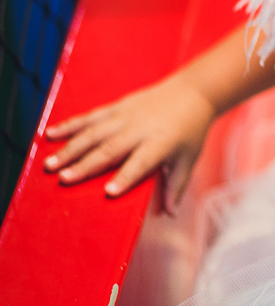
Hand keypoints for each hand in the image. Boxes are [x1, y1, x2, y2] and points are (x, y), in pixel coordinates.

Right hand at [43, 74, 216, 212]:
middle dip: (86, 165)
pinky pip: (90, 116)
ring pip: (94, 132)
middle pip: (110, 149)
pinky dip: (69, 125)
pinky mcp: (118, 106)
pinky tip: (49, 134)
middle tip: (64, 179)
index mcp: (161, 143)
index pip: (141, 163)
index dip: (125, 177)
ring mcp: (126, 115)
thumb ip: (176, 185)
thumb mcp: (189, 157)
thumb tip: (170, 214)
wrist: (194, 91)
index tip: (108, 192)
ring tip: (50, 164)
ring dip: (70, 148)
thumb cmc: (191, 129)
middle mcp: (140, 128)